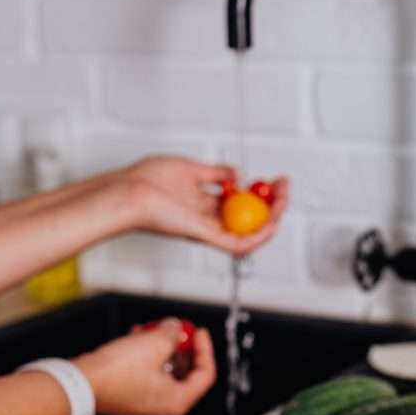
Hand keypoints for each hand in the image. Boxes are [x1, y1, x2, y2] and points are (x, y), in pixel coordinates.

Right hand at [74, 318, 215, 414]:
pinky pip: (146, 376)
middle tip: (177, 329)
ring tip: (152, 330)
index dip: (205, 349)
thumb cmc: (114, 374)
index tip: (199, 333)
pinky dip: (146, 357)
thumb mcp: (154, 344)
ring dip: (160, 348)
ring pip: (163, 372)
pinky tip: (138, 339)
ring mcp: (145, 406)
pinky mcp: (128, 399)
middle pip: (184, 373)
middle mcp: (163, 409)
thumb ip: (172, 333)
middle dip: (180, 347)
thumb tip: (174, 327)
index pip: (205, 375)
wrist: (78, 384)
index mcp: (177, 402)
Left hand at [125, 156, 288, 255]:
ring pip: (250, 233)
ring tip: (284, 200)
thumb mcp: (190, 169)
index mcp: (205, 206)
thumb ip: (215, 173)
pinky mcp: (206, 238)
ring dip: (272, 219)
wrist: (130, 192)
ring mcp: (208, 231)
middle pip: (250, 219)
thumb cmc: (148, 181)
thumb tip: (238, 173)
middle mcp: (209, 221)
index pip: (242, 204)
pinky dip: (259, 237)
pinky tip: (273, 224)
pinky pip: (239, 245)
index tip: (274, 179)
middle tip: (285, 187)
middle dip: (273, 204)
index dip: (262, 193)